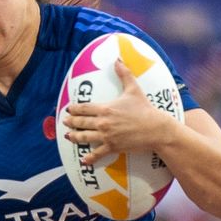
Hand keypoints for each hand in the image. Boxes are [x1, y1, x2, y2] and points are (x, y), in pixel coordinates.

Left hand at [60, 58, 177, 167]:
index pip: (84, 108)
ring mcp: (107, 136)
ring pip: (85, 137)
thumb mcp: (133, 89)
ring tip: (69, 136)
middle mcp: (103, 122)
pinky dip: (90, 158)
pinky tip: (83, 160)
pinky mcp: (113, 147)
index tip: (69, 109)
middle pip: (82, 122)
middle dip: (71, 122)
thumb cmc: (145, 109)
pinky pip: (98, 153)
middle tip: (65, 122)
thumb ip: (124, 74)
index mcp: (106, 108)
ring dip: (75, 137)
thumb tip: (118, 60)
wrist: (155, 128)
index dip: (75, 109)